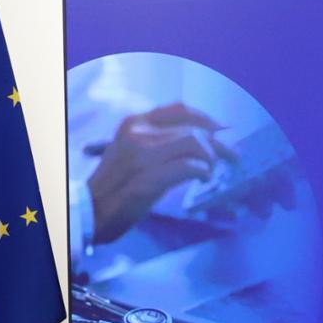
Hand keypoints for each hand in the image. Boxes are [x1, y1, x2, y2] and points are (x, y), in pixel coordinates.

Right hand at [87, 103, 233, 242]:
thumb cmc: (114, 185)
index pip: (181, 110)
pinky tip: (203, 179)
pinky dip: (202, 172)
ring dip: (211, 158)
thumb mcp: (132, 151)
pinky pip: (187, 168)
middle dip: (219, 144)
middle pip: (193, 129)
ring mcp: (141, 156)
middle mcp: (138, 133)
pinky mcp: (146, 180)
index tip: (222, 132)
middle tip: (232, 157)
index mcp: (134, 123)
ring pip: (194, 144)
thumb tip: (201, 141)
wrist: (89, 211)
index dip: (207, 120)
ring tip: (212, 171)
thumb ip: (160, 142)